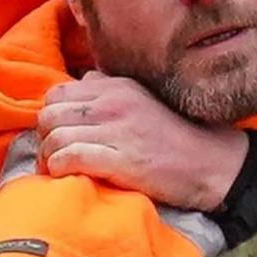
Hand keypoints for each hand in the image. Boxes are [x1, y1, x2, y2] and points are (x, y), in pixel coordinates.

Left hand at [33, 73, 253, 210]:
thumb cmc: (176, 137)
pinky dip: (60, 168)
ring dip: (49, 158)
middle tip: (53, 155)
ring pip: (55, 137)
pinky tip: (66, 175)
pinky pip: (71, 157)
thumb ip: (110, 89)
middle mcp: (113, 104)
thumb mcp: (143, 100)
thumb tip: (82, 81)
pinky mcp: (122, 160)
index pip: (57, 93)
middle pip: (49, 115)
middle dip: (43, 138)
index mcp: (116, 87)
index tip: (58, 134)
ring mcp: (117, 131)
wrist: (212, 163)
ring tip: (56, 170)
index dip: (51, 116)